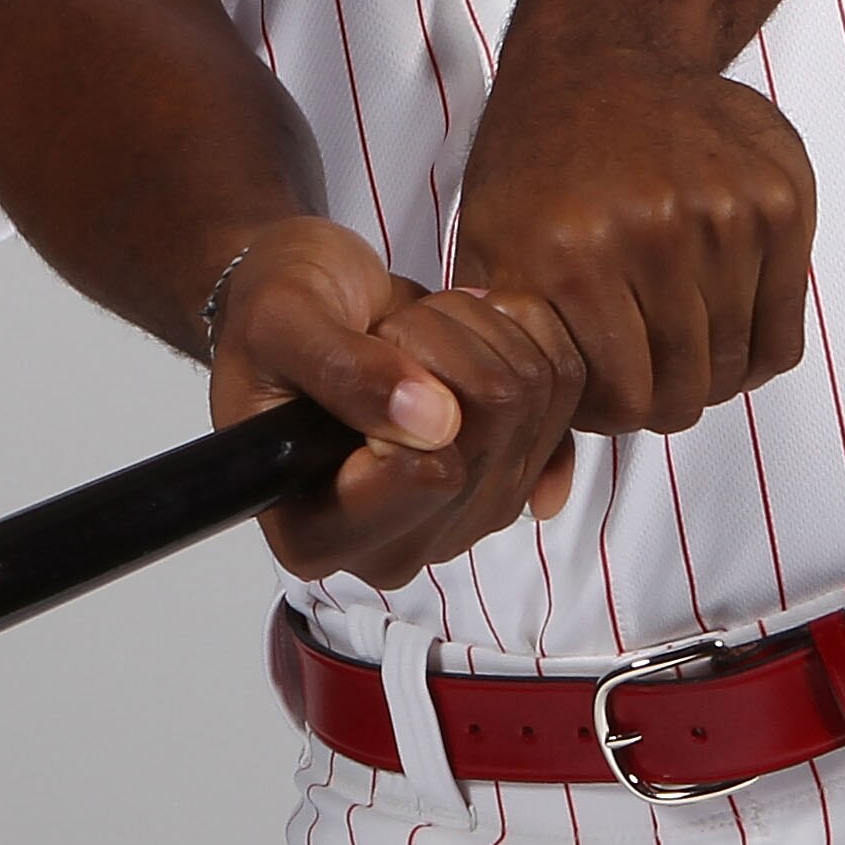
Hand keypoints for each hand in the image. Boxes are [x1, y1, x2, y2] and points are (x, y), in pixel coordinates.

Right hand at [209, 219, 584, 589]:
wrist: (314, 297)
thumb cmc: (276, 311)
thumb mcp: (281, 322)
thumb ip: (344, 371)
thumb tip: (434, 421)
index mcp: (317, 535)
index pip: (429, 476)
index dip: (414, 390)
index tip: (370, 352)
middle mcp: (396, 546)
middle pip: (491, 434)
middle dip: (445, 346)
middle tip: (392, 329)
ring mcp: (465, 515)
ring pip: (533, 399)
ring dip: (479, 333)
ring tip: (418, 330)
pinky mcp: (516, 474)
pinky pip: (568, 390)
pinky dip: (524, 336)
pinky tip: (469, 336)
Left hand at [451, 52, 814, 435]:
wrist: (602, 54)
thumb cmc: (536, 166)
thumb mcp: (493, 259)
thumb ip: (522, 377)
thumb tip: (544, 503)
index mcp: (566, 259)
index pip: (620, 404)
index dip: (610, 412)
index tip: (599, 385)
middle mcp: (648, 235)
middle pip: (684, 391)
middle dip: (660, 397)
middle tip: (642, 366)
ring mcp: (722, 213)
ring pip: (736, 366)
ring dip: (707, 369)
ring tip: (674, 334)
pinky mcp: (781, 197)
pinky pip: (783, 331)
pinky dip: (754, 342)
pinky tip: (717, 313)